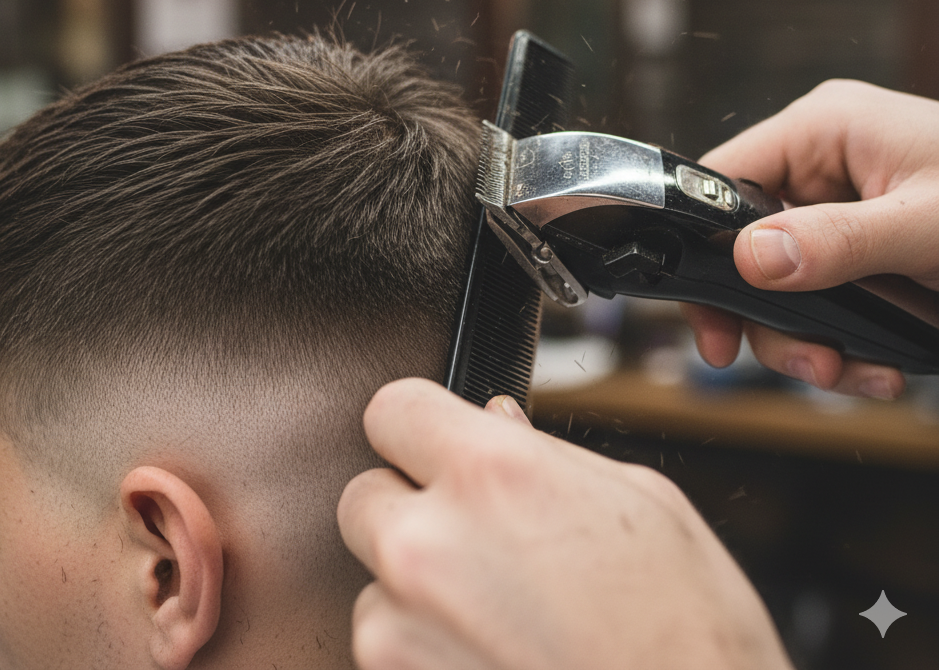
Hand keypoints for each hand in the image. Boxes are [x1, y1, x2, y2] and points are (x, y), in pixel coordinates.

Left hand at [338, 378, 791, 669]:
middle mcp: (431, 546)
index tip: (432, 440)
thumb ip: (543, 453)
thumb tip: (494, 421)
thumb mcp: (640, 503)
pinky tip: (496, 655)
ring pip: (372, 583)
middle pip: (363, 496)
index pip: (392, 407)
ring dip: (415, 591)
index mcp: (493, 473)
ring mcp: (403, 632)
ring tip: (501, 614)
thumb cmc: (691, 633)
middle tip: (472, 534)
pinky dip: (425, 651)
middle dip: (408, 507)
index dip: (417, 423)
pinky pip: (387, 651)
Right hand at [682, 79, 938, 398]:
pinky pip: (822, 296)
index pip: (721, 179)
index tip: (711, 319)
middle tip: (805, 362)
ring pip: (781, 282)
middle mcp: (824, 164)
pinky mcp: (863, 248)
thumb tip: (751, 259)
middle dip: (772, 316)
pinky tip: (873, 365)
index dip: (705, 249)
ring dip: (808, 340)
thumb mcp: (930, 227)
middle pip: (747, 245)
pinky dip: (841, 340)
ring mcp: (843, 208)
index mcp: (824, 130)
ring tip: (849, 372)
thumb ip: (839, 242)